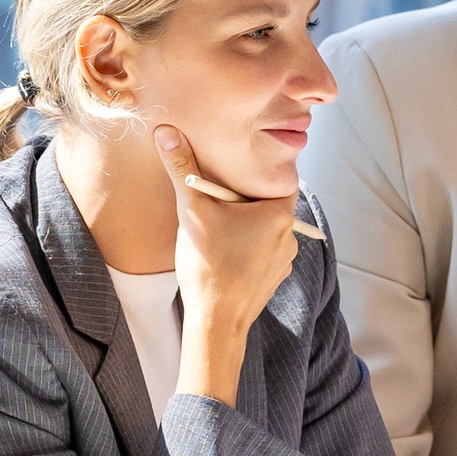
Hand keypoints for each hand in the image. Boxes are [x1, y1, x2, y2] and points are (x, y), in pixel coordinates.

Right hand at [153, 124, 306, 401]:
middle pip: (270, 199)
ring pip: (265, 226)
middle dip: (246, 192)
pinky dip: (246, 243)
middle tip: (221, 185)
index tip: (239, 159)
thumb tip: (166, 132)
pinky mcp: (271, 278)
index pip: (279, 174)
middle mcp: (289, 234)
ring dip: (245, 219)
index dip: (259, 165)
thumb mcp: (193, 211)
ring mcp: (283, 259)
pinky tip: (223, 246)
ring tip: (219, 216)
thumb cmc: (210, 266)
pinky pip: (262, 249)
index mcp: (280, 212)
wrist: (216, 323)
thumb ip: (182, 169)